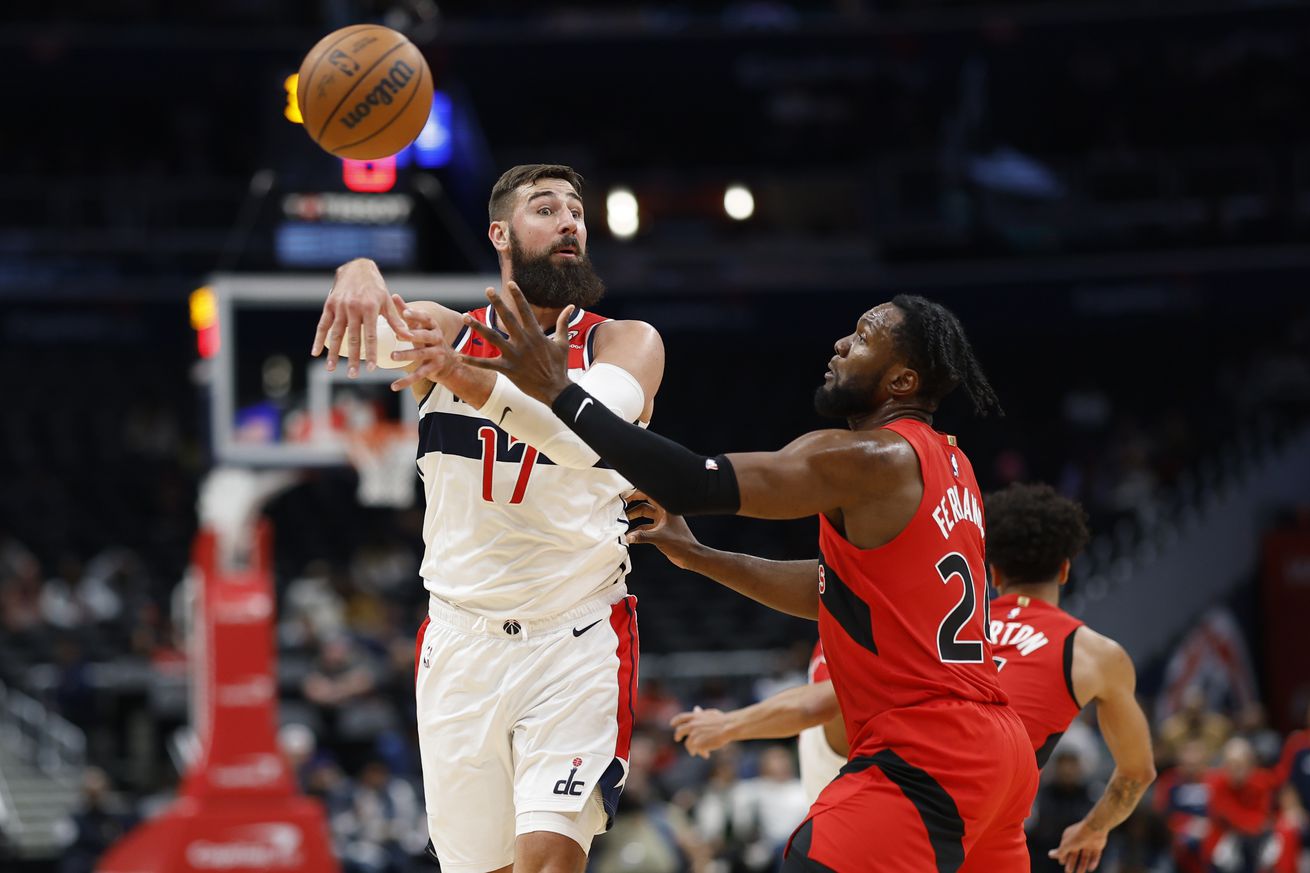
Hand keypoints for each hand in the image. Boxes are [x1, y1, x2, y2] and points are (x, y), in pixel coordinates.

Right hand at [311, 259, 411, 376]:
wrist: (357, 268)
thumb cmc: (376, 288)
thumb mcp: (387, 302)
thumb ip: (396, 320)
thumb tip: (408, 337)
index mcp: (369, 308)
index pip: (371, 336)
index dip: (371, 353)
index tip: (371, 369)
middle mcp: (353, 308)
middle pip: (353, 338)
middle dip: (353, 358)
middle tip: (353, 375)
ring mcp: (339, 307)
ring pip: (336, 334)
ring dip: (333, 353)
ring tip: (331, 369)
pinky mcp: (329, 305)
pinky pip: (322, 325)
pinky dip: (318, 339)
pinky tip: (315, 353)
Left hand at [388, 305, 459, 391]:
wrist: (450, 364)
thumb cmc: (429, 340)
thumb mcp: (421, 326)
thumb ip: (407, 312)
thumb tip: (394, 295)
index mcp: (433, 327)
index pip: (426, 318)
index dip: (416, 315)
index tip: (404, 312)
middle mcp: (437, 339)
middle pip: (426, 336)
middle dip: (413, 335)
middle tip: (399, 335)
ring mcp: (437, 354)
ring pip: (421, 354)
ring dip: (407, 355)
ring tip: (393, 357)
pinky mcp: (434, 369)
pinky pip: (419, 375)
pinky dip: (406, 381)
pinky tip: (393, 386)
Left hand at [460, 283, 573, 404]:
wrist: (556, 389)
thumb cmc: (559, 366)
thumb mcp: (563, 342)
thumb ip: (564, 323)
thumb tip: (571, 306)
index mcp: (536, 334)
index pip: (525, 310)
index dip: (518, 296)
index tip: (511, 283)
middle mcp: (523, 341)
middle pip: (507, 318)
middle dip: (497, 303)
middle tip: (488, 289)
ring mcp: (514, 355)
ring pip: (492, 337)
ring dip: (478, 327)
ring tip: (466, 317)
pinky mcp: (508, 369)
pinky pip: (487, 364)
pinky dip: (473, 361)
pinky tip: (460, 356)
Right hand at [625, 493, 701, 568]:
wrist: (689, 555)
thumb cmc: (680, 543)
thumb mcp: (659, 538)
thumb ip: (642, 536)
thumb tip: (627, 537)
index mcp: (666, 509)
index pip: (649, 495)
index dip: (637, 494)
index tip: (626, 496)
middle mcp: (664, 513)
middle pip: (645, 505)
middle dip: (633, 507)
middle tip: (621, 509)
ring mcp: (662, 522)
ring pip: (645, 516)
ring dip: (635, 518)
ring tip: (623, 522)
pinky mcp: (660, 531)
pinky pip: (646, 527)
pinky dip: (638, 530)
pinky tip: (630, 534)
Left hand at [671, 706, 732, 757]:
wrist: (728, 727)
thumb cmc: (723, 720)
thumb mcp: (710, 714)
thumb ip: (701, 713)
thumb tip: (696, 709)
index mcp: (695, 717)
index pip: (681, 718)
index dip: (675, 720)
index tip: (672, 724)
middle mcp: (692, 725)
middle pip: (679, 731)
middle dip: (677, 735)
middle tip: (677, 739)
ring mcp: (694, 735)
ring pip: (688, 744)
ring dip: (691, 749)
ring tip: (695, 753)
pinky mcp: (698, 744)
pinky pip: (696, 751)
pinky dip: (700, 753)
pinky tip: (706, 755)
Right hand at [1049, 820, 1106, 872]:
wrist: (1095, 828)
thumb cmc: (1078, 835)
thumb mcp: (1067, 845)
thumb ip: (1060, 851)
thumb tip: (1050, 855)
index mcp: (1069, 838)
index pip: (1065, 849)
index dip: (1063, 857)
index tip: (1062, 864)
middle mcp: (1078, 841)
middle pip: (1074, 854)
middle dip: (1071, 863)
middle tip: (1069, 872)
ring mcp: (1088, 843)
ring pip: (1084, 857)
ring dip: (1082, 865)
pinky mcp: (1097, 846)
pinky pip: (1095, 856)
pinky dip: (1093, 862)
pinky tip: (1090, 868)